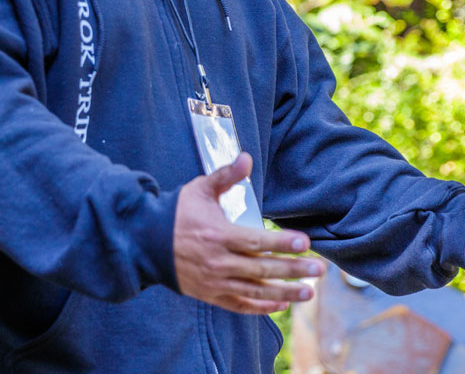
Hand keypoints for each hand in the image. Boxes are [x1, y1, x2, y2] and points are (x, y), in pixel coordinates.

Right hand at [174, 152, 326, 313]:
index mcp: (218, 236)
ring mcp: (215, 282)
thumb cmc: (176, 212)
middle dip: (293, 270)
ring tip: (309, 292)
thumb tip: (246, 157)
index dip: (282, 243)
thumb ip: (226, 176)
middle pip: (262, 270)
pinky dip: (262, 307)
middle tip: (319, 270)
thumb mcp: (200, 189)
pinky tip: (282, 303)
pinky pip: (240, 305)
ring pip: (255, 291)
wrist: (145, 242)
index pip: (257, 243)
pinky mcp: (211, 294)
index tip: (305, 243)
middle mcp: (218, 263)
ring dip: (284, 293)